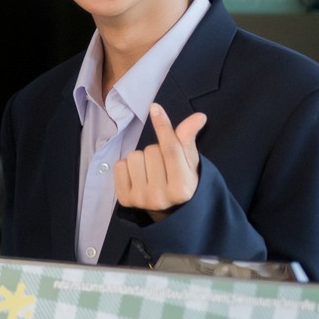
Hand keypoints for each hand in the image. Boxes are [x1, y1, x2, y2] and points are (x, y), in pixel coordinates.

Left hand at [113, 103, 208, 218]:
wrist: (168, 211)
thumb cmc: (181, 181)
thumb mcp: (190, 163)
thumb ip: (188, 140)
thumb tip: (198, 117)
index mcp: (182, 188)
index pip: (171, 150)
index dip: (163, 126)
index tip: (155, 108)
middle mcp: (161, 196)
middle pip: (151, 150)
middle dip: (157, 151)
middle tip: (163, 166)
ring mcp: (141, 199)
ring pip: (134, 156)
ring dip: (142, 159)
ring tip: (151, 171)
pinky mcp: (125, 199)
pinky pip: (119, 165)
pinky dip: (127, 166)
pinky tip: (138, 176)